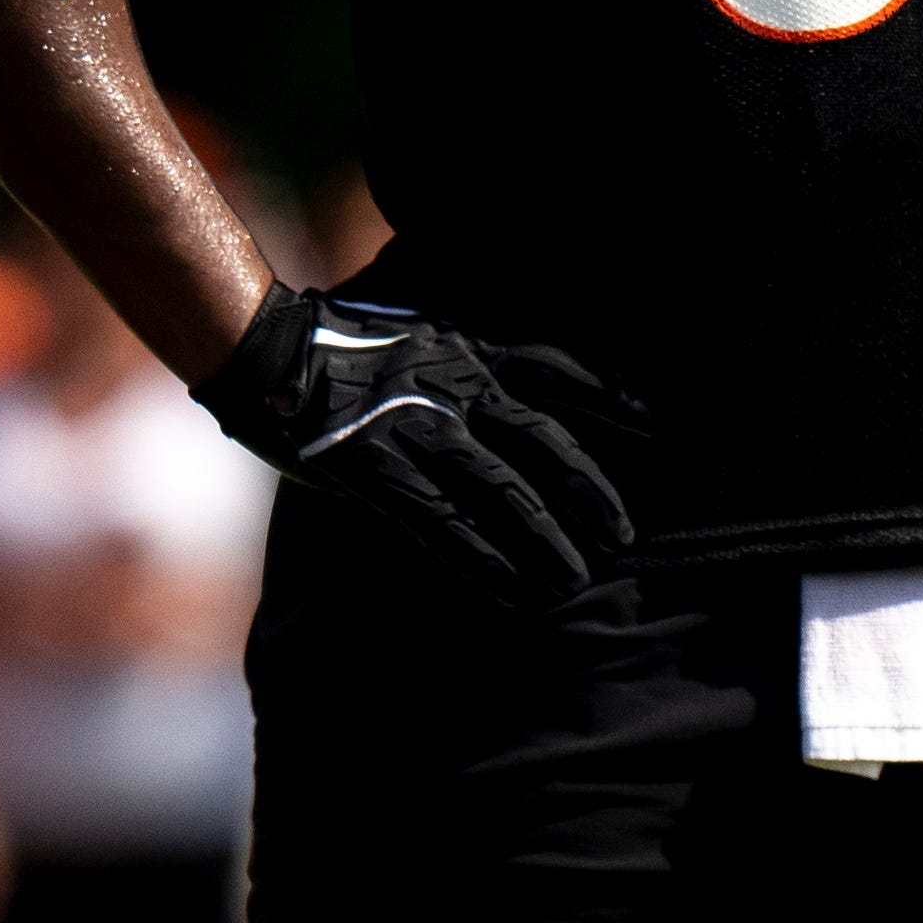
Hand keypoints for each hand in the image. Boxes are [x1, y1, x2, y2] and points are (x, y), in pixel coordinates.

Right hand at [200, 281, 636, 616]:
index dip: (609, 399)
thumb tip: (519, 387)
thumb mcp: (425, 334)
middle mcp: (450, 391)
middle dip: (586, 493)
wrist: (266, 349)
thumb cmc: (343, 343)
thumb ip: (475, 360)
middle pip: (538, 445)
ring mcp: (412, 431)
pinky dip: (478, 558)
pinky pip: (437, 523)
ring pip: (498, 492)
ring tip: (576, 580)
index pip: (554, 374)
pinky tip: (509, 589)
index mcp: (466, 355)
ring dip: (543, 539)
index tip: (657, 427)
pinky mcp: (372, 471)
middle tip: (623, 538)